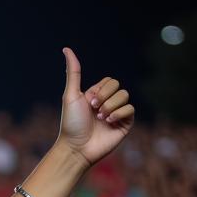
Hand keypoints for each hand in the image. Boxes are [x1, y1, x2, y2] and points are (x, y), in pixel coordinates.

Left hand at [56, 48, 134, 166]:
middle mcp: (107, 104)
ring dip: (111, 106)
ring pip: (125, 96)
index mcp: (96, 96)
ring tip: (101, 118)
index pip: (110, 80)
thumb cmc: (71, 124)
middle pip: (118, 86)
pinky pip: (130, 109)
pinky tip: (109, 122)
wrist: (77, 148)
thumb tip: (66, 49)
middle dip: (105, 97)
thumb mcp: (71, 95)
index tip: (88, 102)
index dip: (101, 89)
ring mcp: (116, 114)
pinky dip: (120, 113)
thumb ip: (73, 72)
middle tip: (94, 110)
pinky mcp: (124, 125)